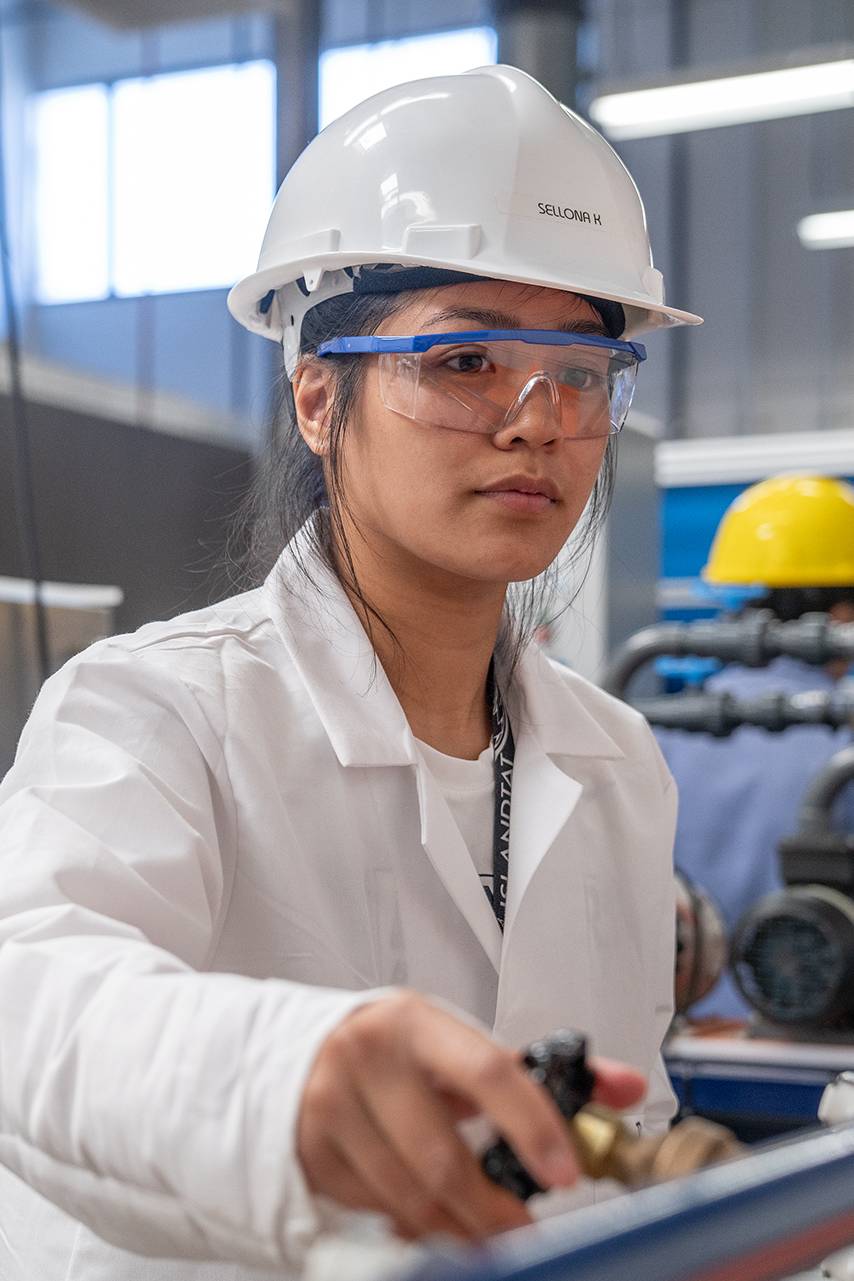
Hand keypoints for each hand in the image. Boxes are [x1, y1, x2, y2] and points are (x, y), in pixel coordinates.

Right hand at [296, 992, 645, 1242]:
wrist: (311, 1051)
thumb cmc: (403, 1052)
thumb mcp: (464, 1049)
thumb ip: (543, 1070)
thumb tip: (625, 1086)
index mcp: (417, 1022)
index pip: (488, 1070)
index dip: (533, 1126)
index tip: (565, 1173)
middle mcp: (369, 1057)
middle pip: (443, 1156)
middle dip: (493, 1209)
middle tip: (522, 1230)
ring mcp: (332, 1105)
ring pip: (409, 1194)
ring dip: (457, 1230)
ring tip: (484, 1236)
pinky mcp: (312, 1150)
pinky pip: (375, 1209)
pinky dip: (411, 1225)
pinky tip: (429, 1216)